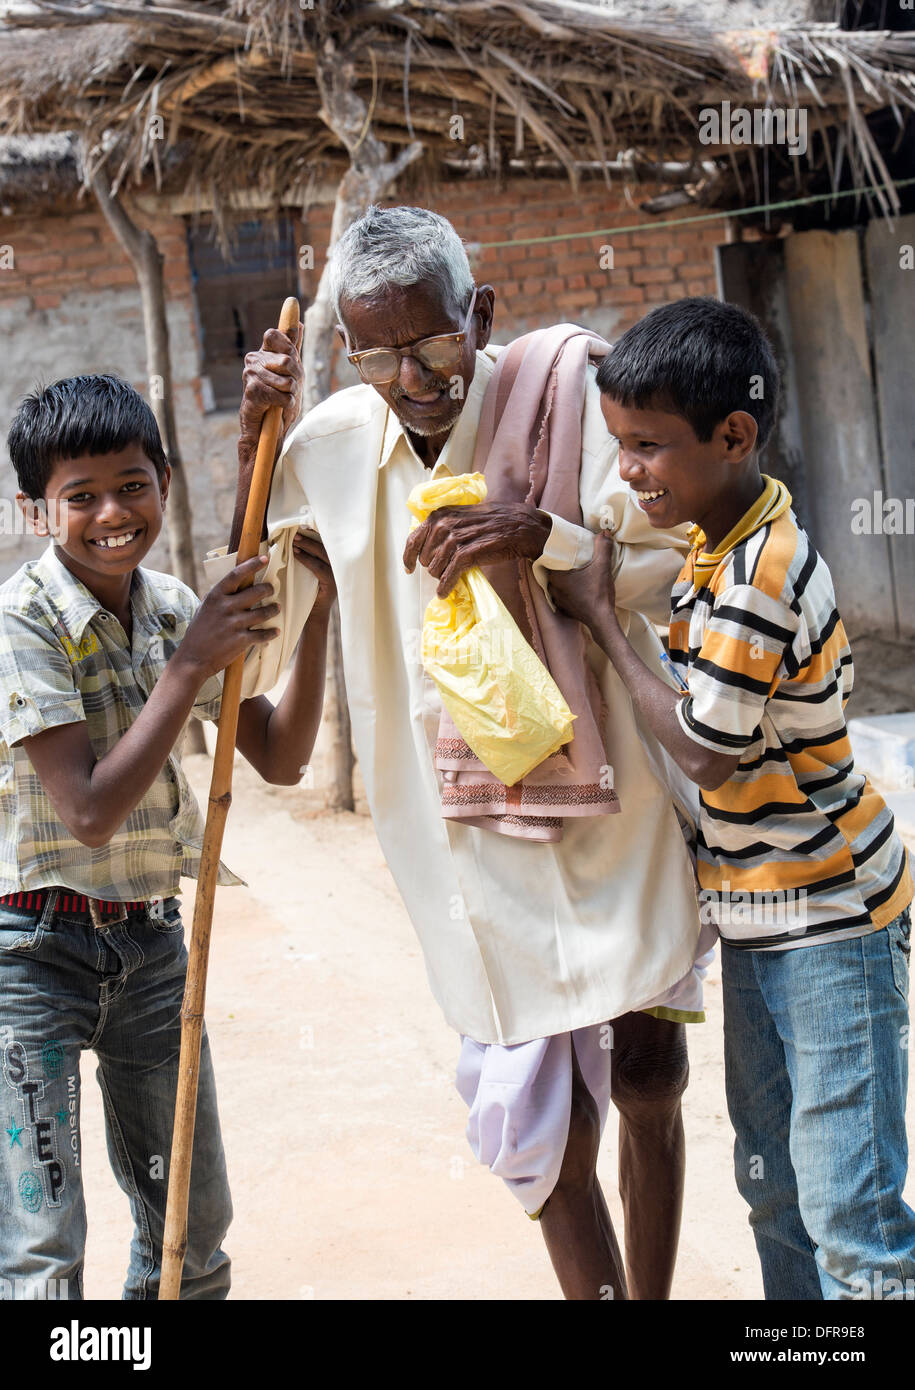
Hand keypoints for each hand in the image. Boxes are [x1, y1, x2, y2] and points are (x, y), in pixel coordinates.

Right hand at [175, 556, 280, 678]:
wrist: (193, 658)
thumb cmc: (199, 632)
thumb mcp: (205, 608)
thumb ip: (220, 597)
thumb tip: (235, 583)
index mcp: (215, 597)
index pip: (236, 575)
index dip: (252, 565)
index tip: (265, 558)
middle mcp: (225, 608)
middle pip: (255, 592)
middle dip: (268, 589)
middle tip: (271, 589)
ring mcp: (234, 624)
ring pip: (263, 612)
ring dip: (273, 610)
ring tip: (276, 608)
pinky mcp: (241, 640)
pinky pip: (262, 634)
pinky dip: (271, 633)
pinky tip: (275, 631)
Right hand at [238, 324, 304, 476]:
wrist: (265, 429)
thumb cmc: (278, 399)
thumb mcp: (291, 371)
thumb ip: (293, 347)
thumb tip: (297, 322)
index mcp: (262, 353)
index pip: (274, 334)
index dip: (288, 347)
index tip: (290, 362)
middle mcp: (253, 360)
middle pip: (287, 360)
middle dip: (295, 378)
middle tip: (287, 389)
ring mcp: (250, 375)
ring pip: (287, 381)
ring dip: (290, 394)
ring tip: (280, 399)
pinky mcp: (252, 391)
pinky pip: (282, 395)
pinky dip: (285, 404)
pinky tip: (276, 408)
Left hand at [292, 529, 335, 616]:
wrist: (313, 617)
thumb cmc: (307, 595)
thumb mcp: (308, 574)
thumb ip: (307, 560)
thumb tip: (294, 542)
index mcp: (336, 565)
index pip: (328, 546)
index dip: (317, 535)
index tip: (304, 526)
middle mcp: (339, 570)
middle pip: (326, 548)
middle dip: (310, 538)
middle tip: (296, 533)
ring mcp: (337, 577)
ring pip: (323, 556)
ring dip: (308, 547)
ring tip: (294, 541)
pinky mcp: (331, 586)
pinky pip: (319, 568)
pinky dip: (307, 560)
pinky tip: (296, 554)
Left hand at [403, 501, 550, 597]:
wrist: (518, 526)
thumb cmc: (492, 522)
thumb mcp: (463, 517)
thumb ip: (445, 527)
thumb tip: (428, 547)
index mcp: (440, 515)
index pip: (413, 538)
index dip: (408, 556)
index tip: (409, 568)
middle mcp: (444, 525)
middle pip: (425, 557)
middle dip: (433, 566)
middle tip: (445, 570)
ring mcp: (455, 539)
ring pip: (435, 568)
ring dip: (440, 577)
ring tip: (449, 579)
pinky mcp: (467, 553)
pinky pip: (448, 575)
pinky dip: (445, 586)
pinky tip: (444, 593)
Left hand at [548, 532, 617, 633]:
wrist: (602, 620)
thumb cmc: (599, 593)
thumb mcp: (603, 566)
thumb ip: (603, 547)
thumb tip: (604, 532)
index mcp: (557, 577)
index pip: (549, 559)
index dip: (555, 553)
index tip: (563, 549)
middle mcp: (553, 588)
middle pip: (552, 571)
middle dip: (559, 565)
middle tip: (569, 558)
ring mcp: (557, 600)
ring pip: (556, 584)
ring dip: (563, 579)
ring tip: (573, 572)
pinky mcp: (563, 609)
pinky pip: (561, 596)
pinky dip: (566, 592)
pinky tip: (576, 588)